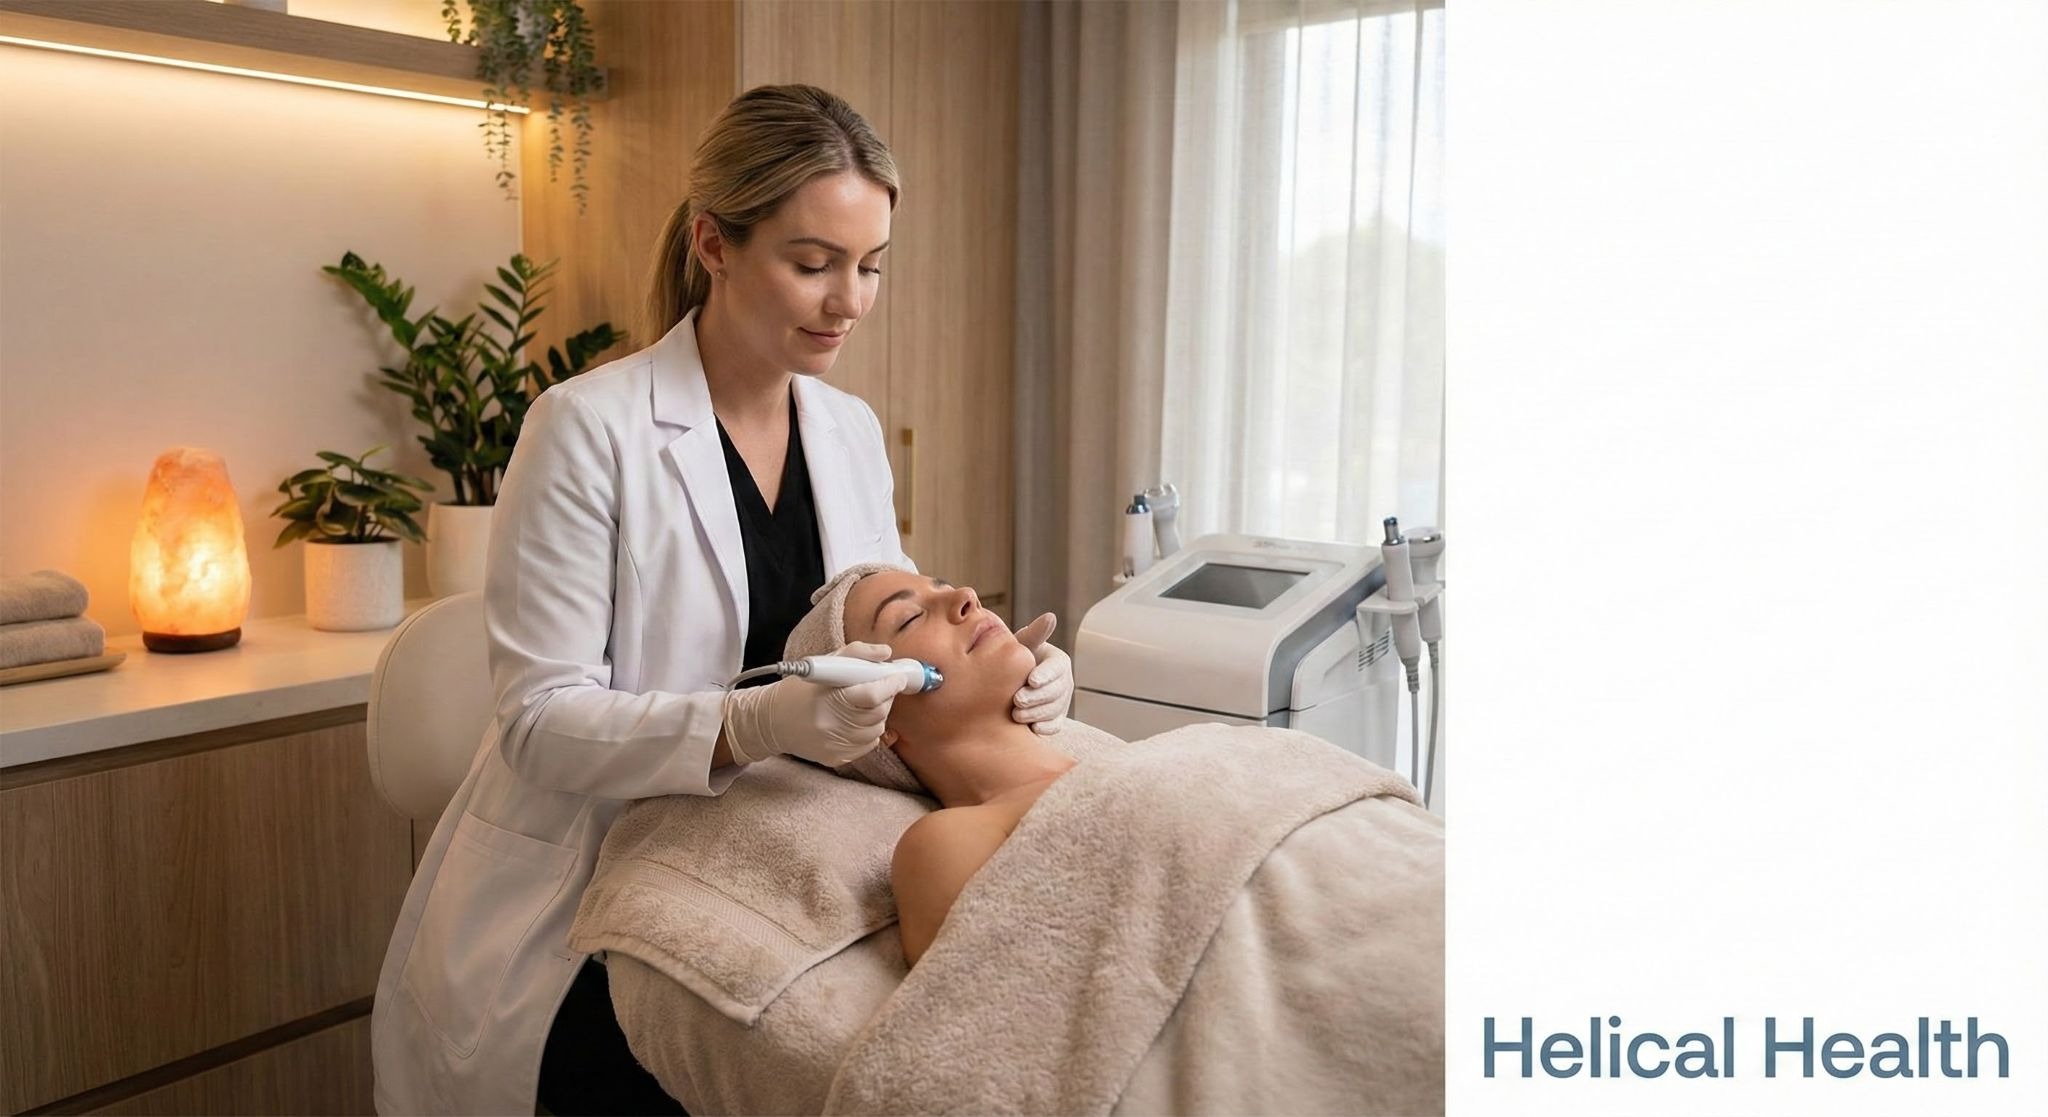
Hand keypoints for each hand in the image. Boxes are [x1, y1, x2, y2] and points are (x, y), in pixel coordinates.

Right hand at [722, 642, 915, 765]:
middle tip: (879, 686)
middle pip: (877, 713)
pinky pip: (868, 744)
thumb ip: (857, 654)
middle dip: (885, 697)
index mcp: (826, 700)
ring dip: (877, 714)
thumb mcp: (823, 663)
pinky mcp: (836, 759)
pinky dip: (868, 731)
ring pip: (877, 729)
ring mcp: (834, 746)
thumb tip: (886, 653)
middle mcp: (830, 726)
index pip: (870, 695)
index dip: (889, 685)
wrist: (771, 722)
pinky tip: (852, 721)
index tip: (898, 677)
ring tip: (860, 704)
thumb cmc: (799, 691)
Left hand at [1010, 613, 1072, 734]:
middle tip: (1017, 700)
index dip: (1045, 674)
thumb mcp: (1023, 644)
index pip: (1056, 668)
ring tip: (1016, 715)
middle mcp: (1064, 682)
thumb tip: (1050, 616)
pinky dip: (1046, 728)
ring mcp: (1061, 702)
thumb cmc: (1017, 658)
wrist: (1010, 679)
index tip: (1031, 680)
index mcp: (1059, 662)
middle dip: (1037, 697)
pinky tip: (1032, 729)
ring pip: (1055, 709)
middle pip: (1056, 691)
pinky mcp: (1056, 719)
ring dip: (1037, 713)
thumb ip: (1035, 634)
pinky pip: (1055, 725)